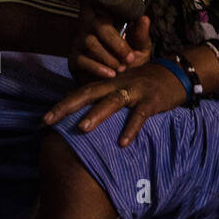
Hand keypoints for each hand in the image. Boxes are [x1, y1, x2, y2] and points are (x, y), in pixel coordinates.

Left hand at [43, 62, 187, 146]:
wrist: (175, 75)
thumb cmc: (144, 85)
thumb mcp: (123, 86)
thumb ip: (104, 97)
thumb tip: (82, 117)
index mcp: (109, 83)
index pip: (81, 92)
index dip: (62, 104)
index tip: (43, 120)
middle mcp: (118, 84)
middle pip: (89, 93)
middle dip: (68, 106)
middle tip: (50, 121)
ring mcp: (135, 91)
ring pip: (113, 101)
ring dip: (97, 114)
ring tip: (83, 128)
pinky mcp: (152, 100)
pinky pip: (140, 115)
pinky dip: (131, 128)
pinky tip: (123, 143)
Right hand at [68, 9, 152, 81]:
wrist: (119, 85)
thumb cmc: (130, 60)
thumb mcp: (140, 47)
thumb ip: (141, 34)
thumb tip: (144, 18)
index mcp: (105, 16)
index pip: (98, 0)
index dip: (103, 2)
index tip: (117, 12)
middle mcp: (89, 25)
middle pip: (98, 24)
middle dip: (116, 42)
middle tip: (129, 58)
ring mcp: (79, 41)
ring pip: (90, 42)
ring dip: (108, 57)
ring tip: (121, 68)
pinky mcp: (73, 59)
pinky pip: (81, 60)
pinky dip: (97, 68)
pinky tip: (110, 74)